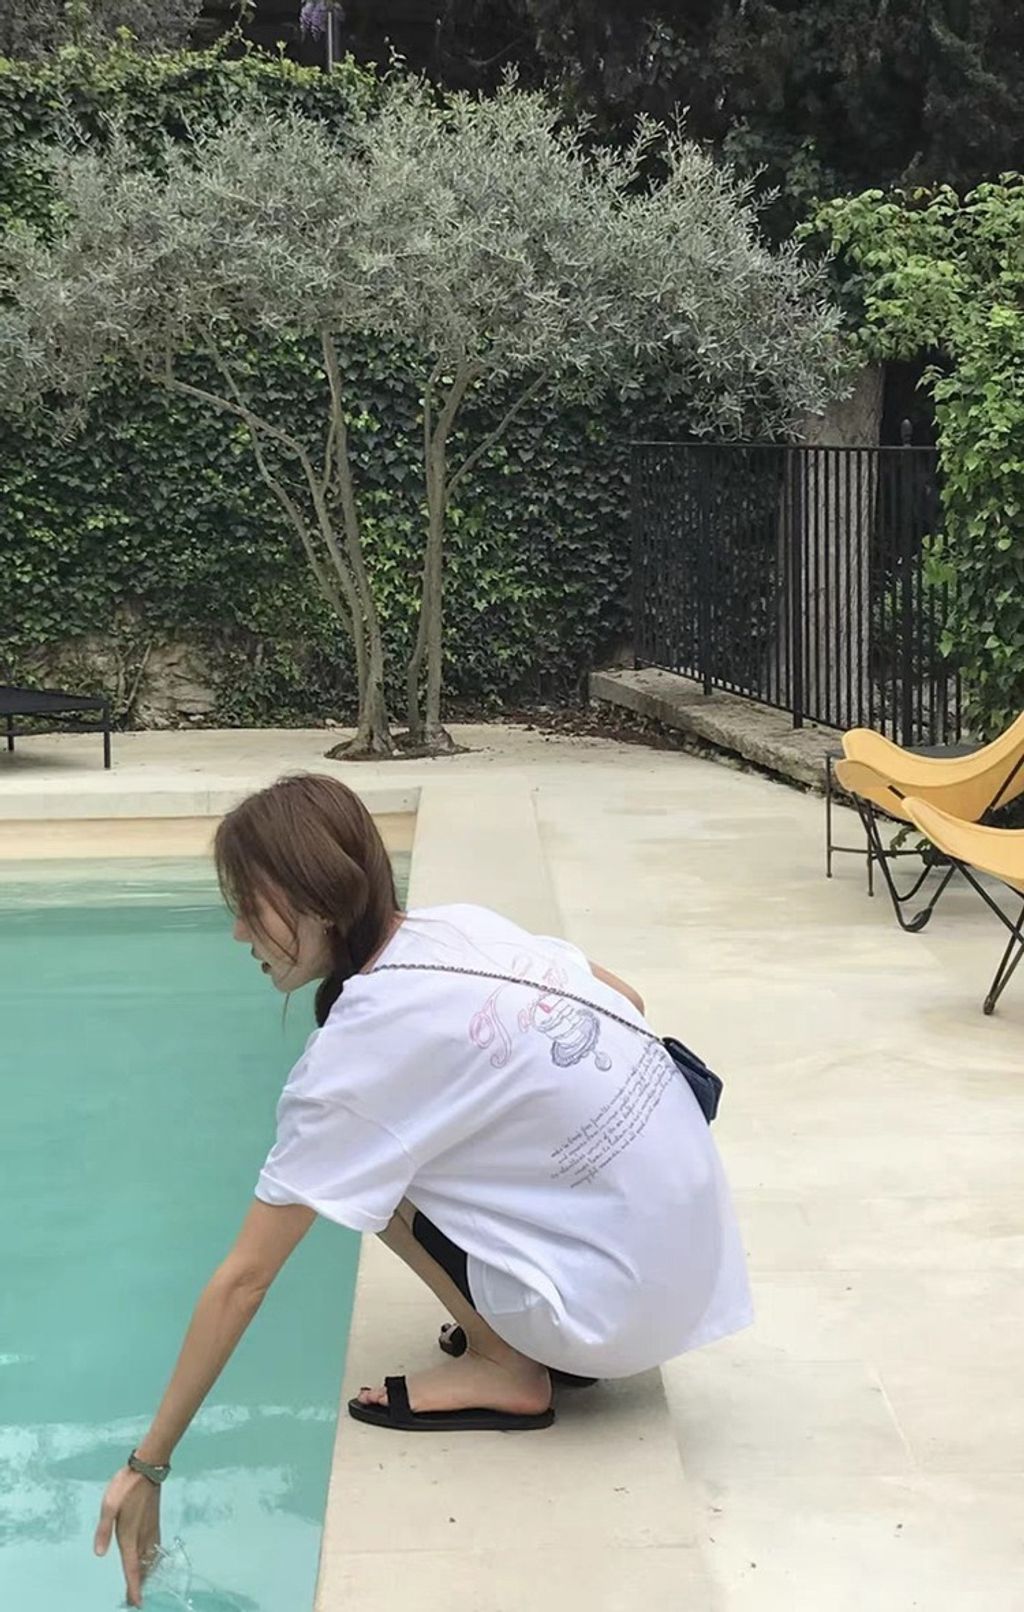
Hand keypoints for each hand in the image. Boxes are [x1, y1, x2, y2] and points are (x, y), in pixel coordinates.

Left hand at [94, 1466, 161, 1607]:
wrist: (148, 1468)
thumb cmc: (126, 1486)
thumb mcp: (108, 1505)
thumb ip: (103, 1530)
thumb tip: (99, 1553)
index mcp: (129, 1535)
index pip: (131, 1567)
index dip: (134, 1586)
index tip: (136, 1602)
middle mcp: (142, 1536)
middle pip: (143, 1566)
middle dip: (140, 1583)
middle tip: (135, 1599)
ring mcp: (150, 1529)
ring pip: (150, 1558)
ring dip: (146, 1573)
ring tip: (142, 1584)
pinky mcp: (154, 1522)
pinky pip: (155, 1548)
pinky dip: (152, 1560)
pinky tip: (151, 1560)